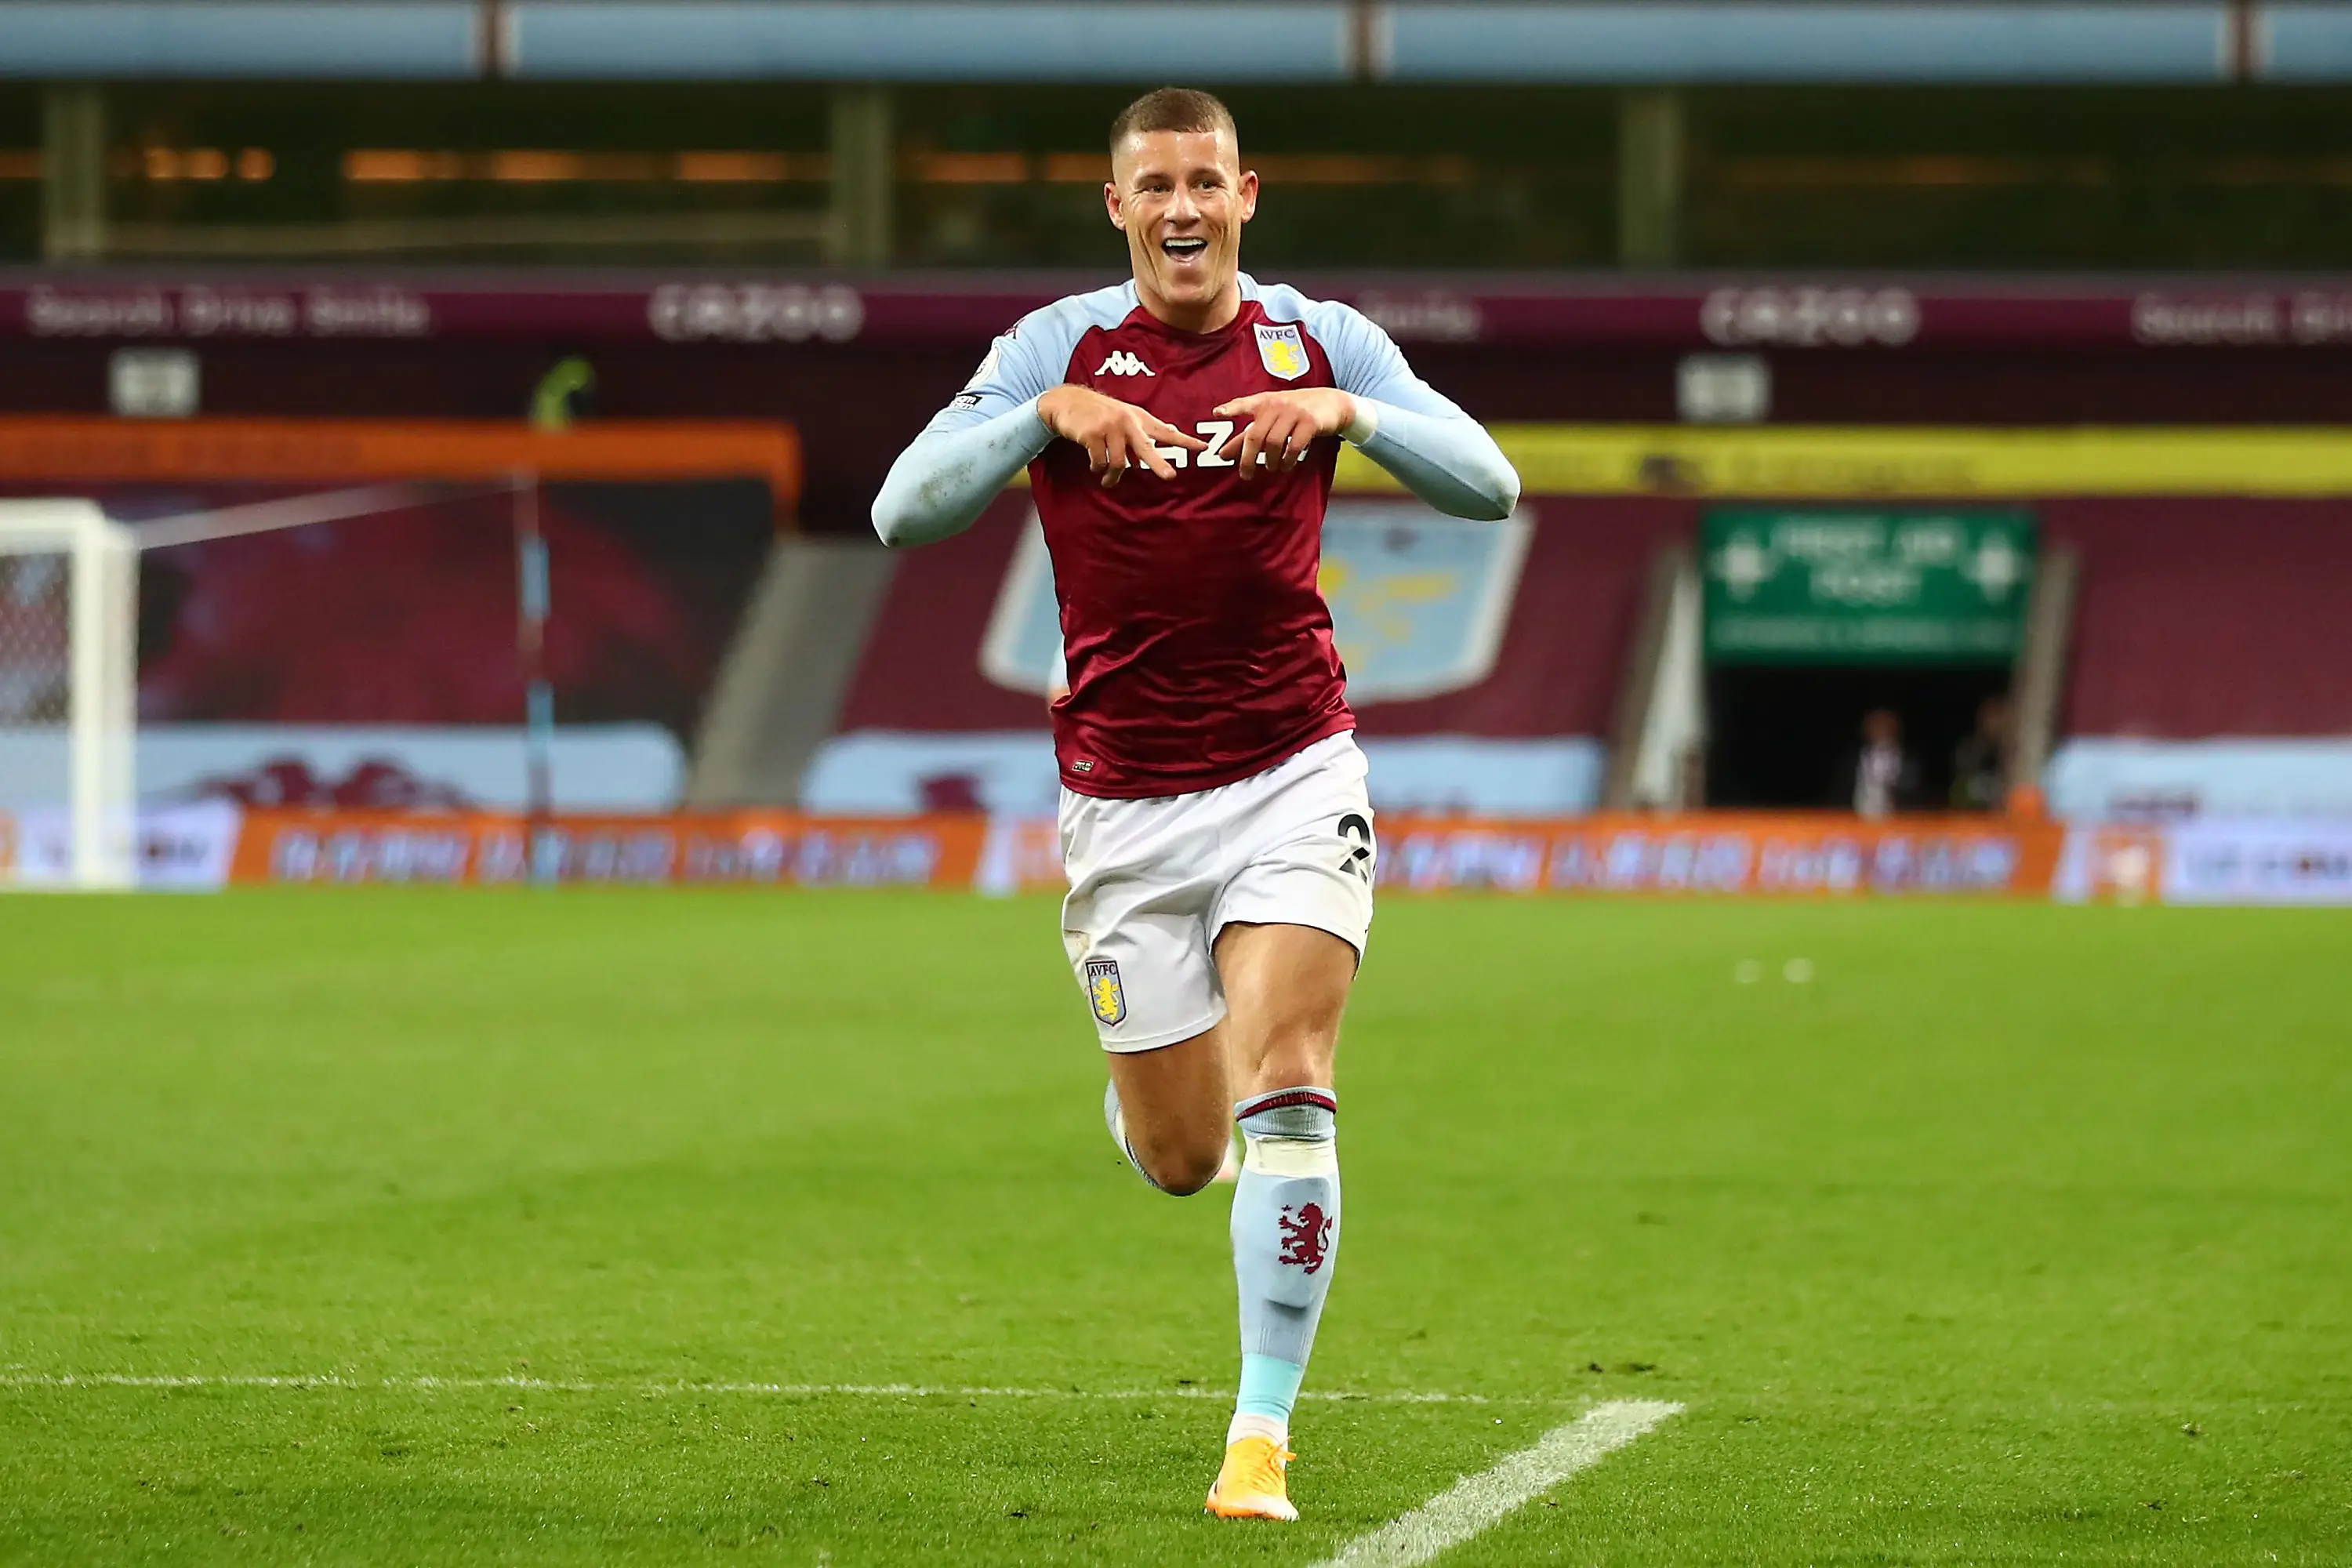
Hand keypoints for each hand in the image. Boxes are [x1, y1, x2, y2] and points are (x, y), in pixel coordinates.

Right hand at [1039, 384, 1207, 487]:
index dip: (1185, 440)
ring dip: (1113, 477)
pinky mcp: (1092, 434)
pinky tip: (1095, 467)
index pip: (1166, 432)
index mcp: (1139, 418)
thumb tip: (1172, 430)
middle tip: (1170, 477)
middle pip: (1146, 447)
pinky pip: (1100, 461)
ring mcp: (1110, 427)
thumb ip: (1145, 429)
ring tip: (1108, 481)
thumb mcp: (1125, 417)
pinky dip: (1097, 468)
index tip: (1204, 447)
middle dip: (1158, 463)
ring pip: (1119, 462)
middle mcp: (1127, 421)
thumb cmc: (1099, 413)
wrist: (1067, 402)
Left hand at [1210, 389, 1356, 480]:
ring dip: (1270, 460)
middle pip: (1255, 434)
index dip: (1231, 409)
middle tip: (1245, 475)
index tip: (1217, 413)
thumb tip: (1222, 454)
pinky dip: (1288, 460)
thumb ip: (1246, 435)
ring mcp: (1294, 413)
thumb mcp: (1271, 418)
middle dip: (1247, 458)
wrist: (1330, 402)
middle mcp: (1277, 405)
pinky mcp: (1310, 423)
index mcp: (1264, 402)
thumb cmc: (1294, 411)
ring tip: (1271, 467)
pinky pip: (1294, 446)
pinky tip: (1286, 465)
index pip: (1245, 404)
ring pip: (1274, 442)